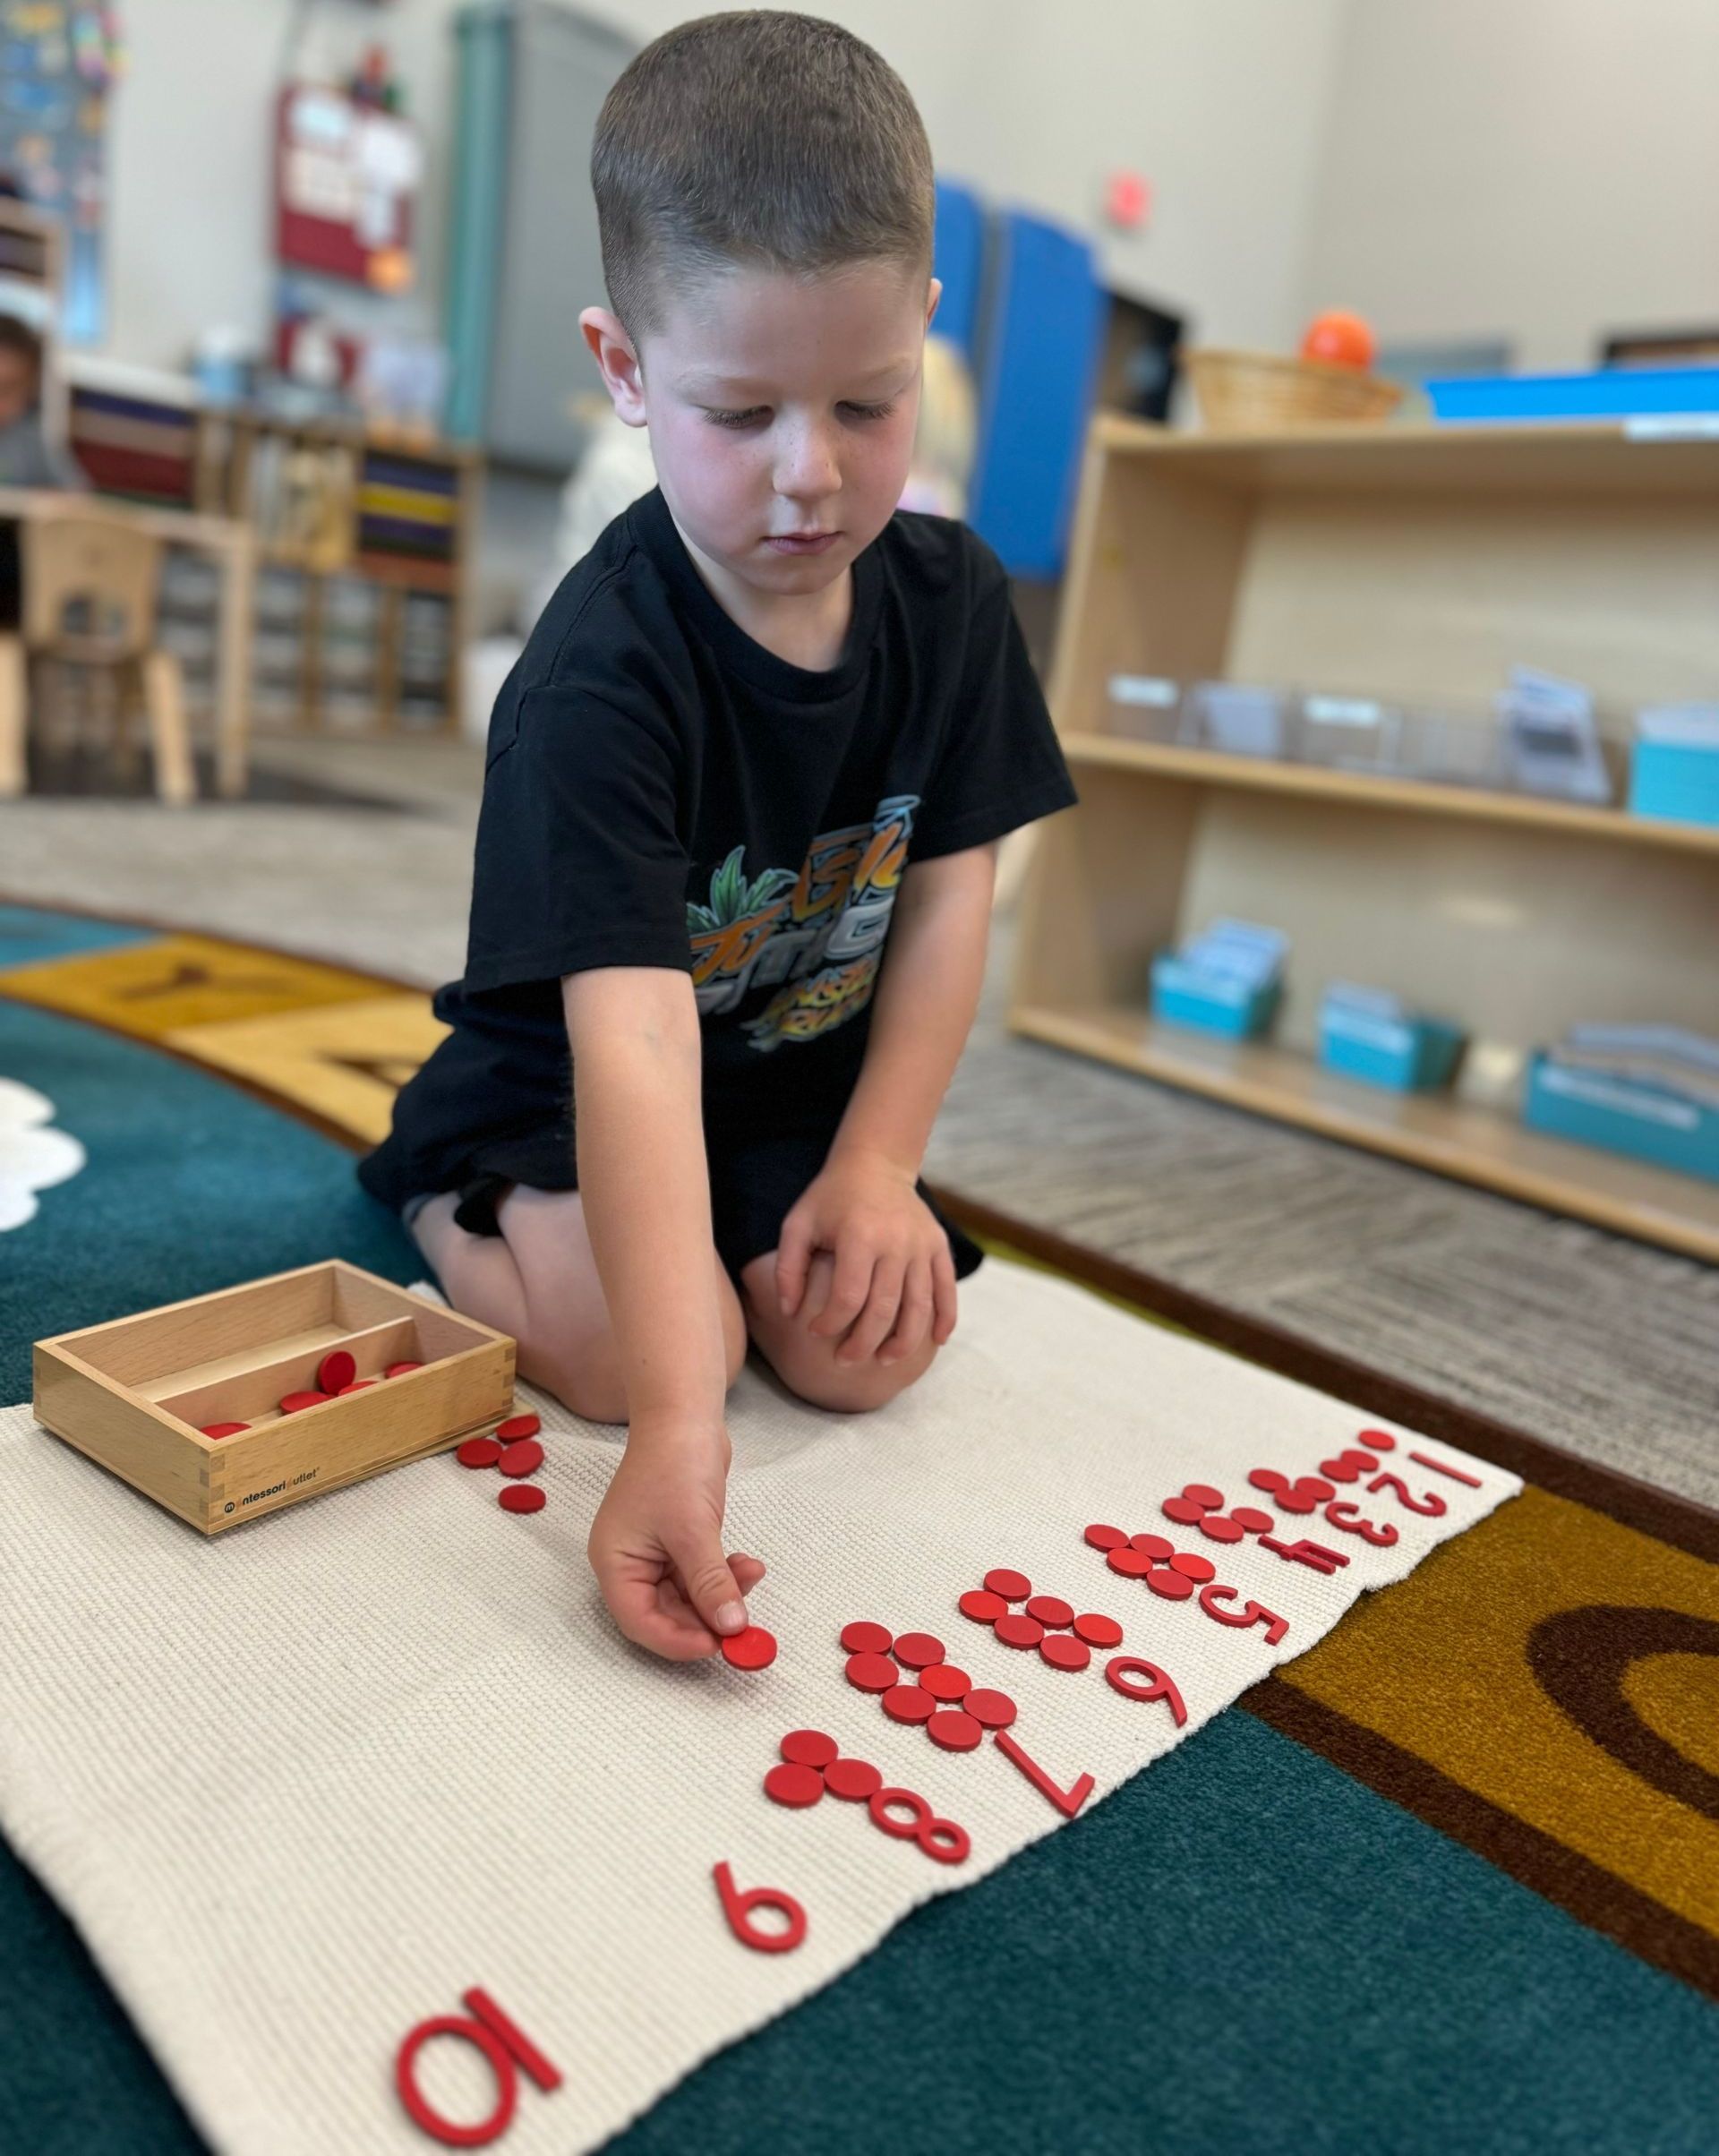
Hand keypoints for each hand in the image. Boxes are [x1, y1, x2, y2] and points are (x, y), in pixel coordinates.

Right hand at [587, 1417, 764, 1660]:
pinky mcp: (676, 1540)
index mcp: (615, 1562)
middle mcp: (628, 1561)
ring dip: (720, 1594)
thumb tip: (731, 1628)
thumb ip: (710, 1584)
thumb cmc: (676, 1465)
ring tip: (752, 1575)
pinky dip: (722, 1575)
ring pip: (685, 1596)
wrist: (684, 1414)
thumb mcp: (693, 1531)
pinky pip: (697, 1574)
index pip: (639, 1622)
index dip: (677, 1641)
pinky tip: (748, 1564)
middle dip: (705, 1619)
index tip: (718, 1646)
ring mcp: (652, 1551)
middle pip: (663, 1614)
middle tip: (744, 1624)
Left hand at [775, 1146, 958, 1367]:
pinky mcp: (938, 1246)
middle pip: (884, 1309)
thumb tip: (790, 1312)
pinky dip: (944, 1319)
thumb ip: (789, 1268)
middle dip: (863, 1343)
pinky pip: (946, 1290)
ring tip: (885, 1360)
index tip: (815, 1332)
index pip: (848, 1296)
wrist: (876, 1164)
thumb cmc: (830, 1198)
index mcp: (859, 1236)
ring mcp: (921, 1245)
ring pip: (919, 1307)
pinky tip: (935, 1342)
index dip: (830, 1323)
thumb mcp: (798, 1224)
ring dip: (904, 1341)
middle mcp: (896, 1242)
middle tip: (845, 1361)